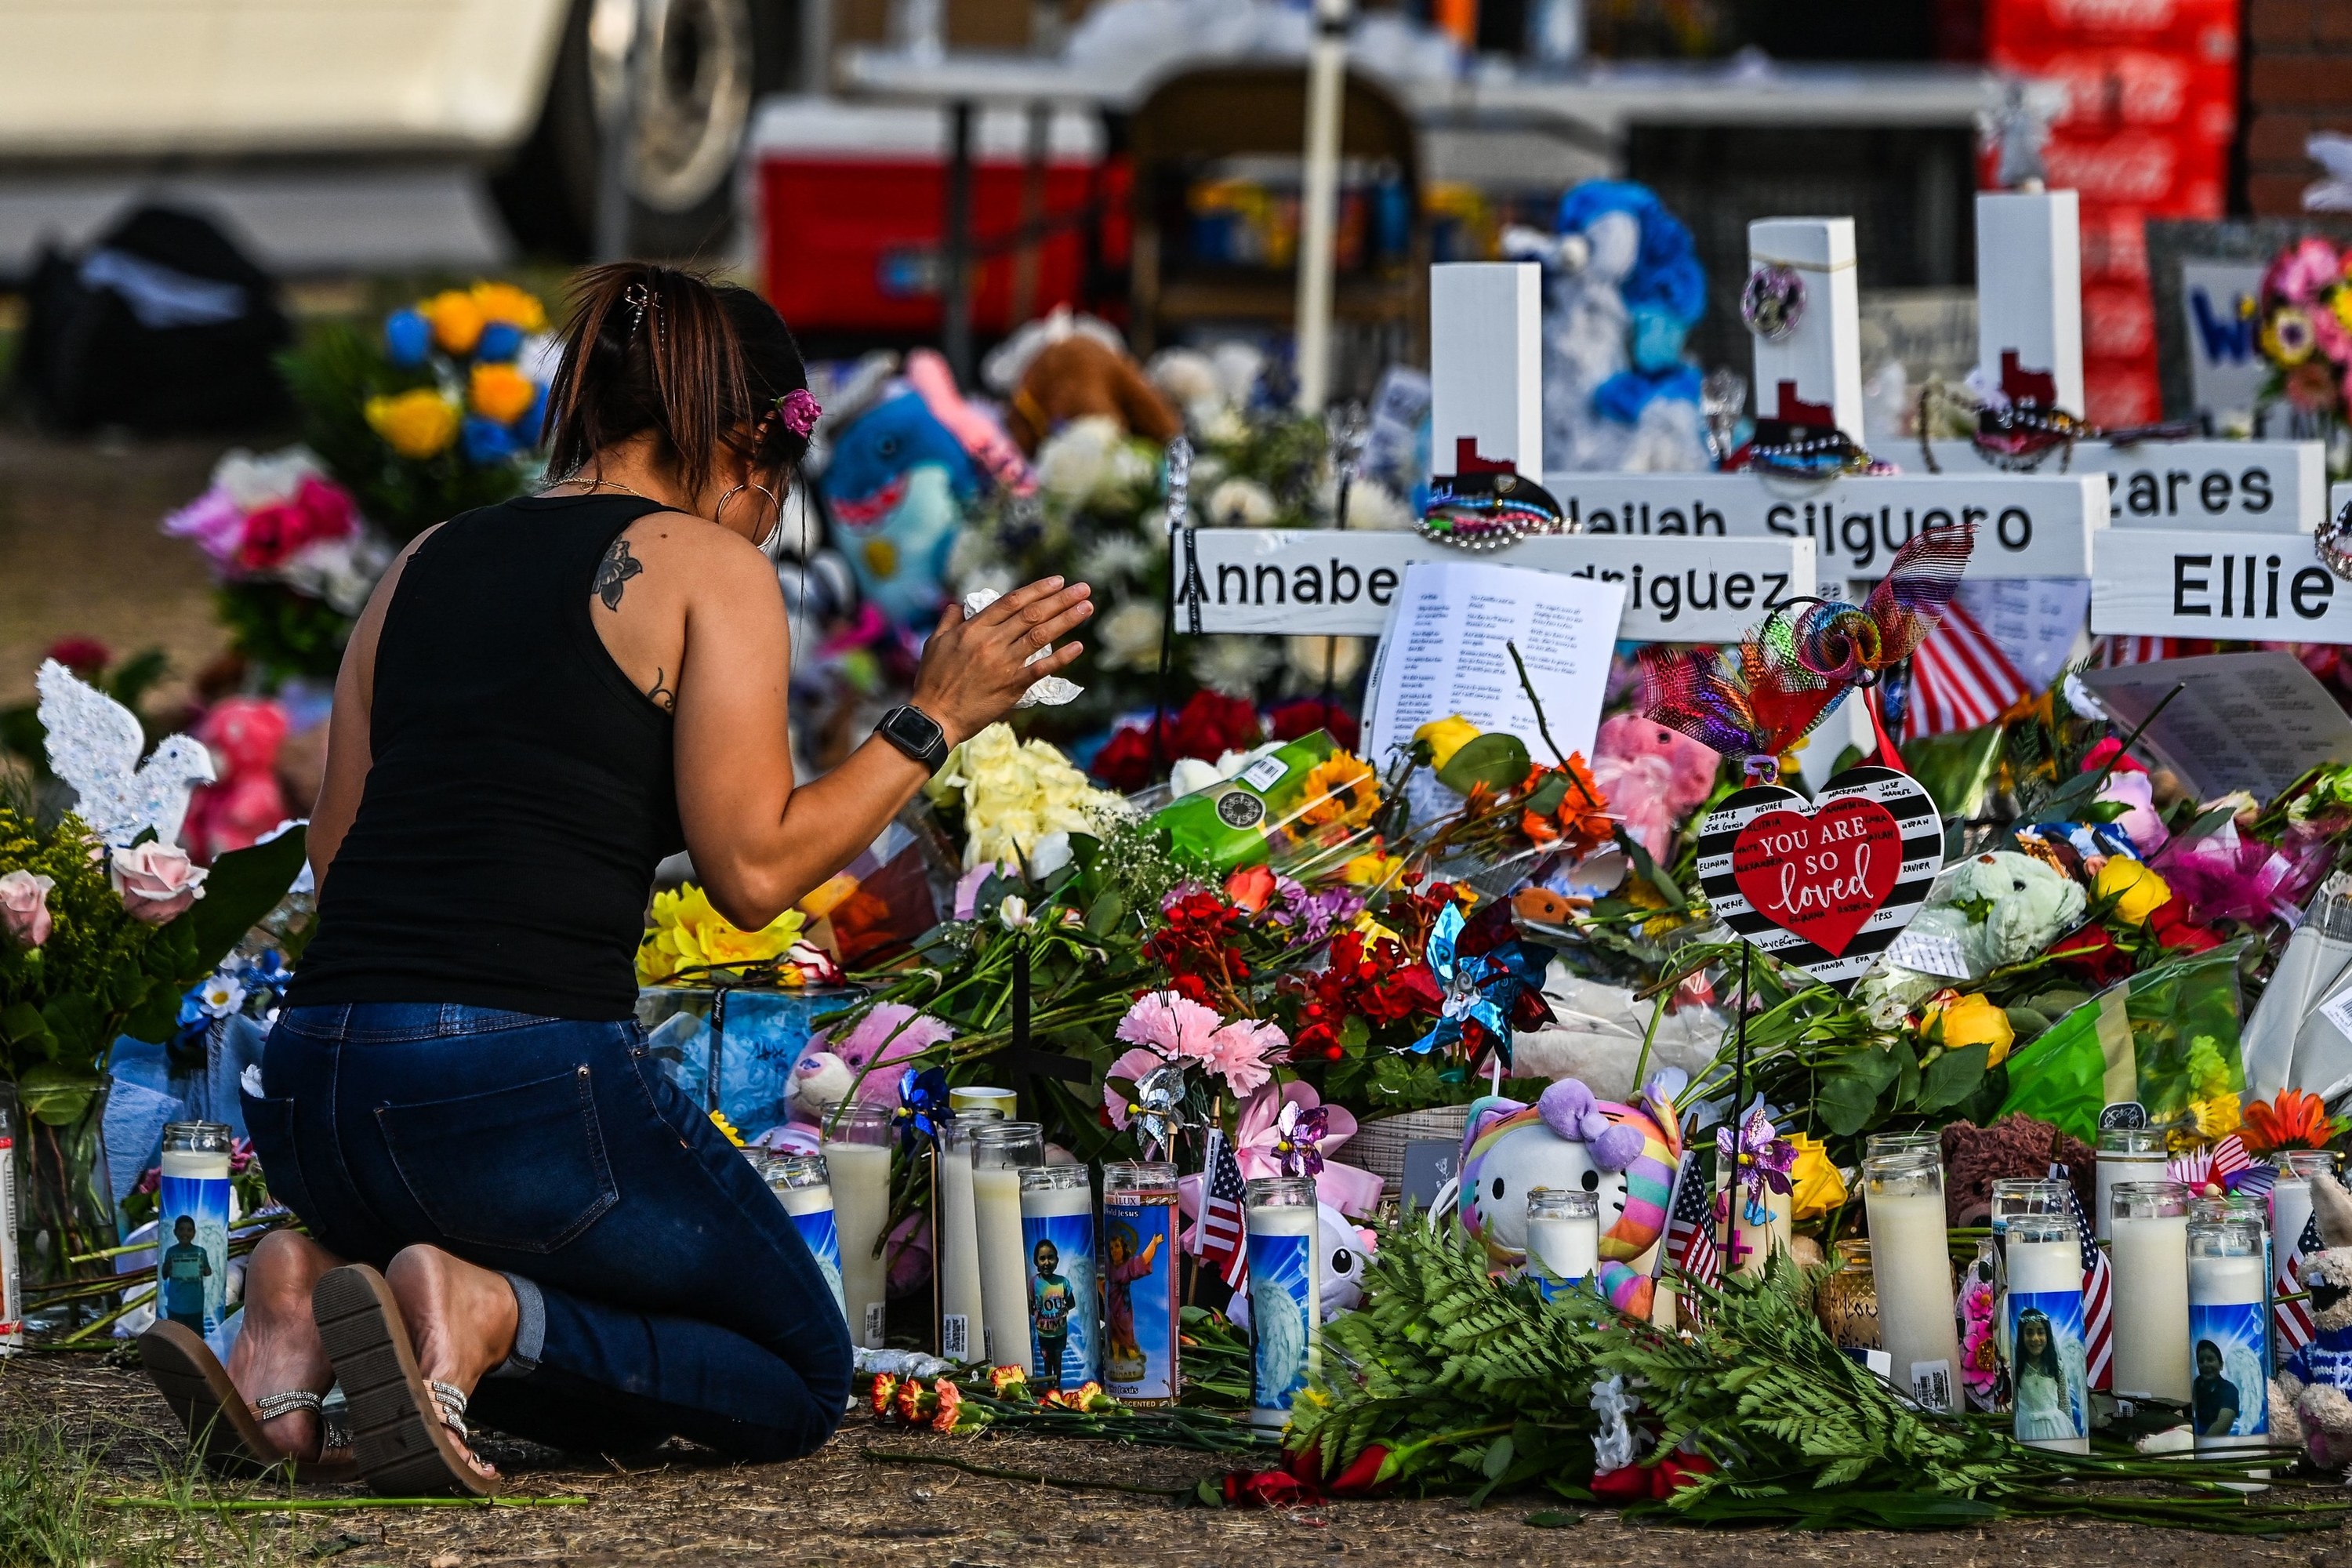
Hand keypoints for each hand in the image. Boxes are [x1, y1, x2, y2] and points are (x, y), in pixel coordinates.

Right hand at [911, 577, 1092, 745]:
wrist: (936, 717)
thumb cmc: (932, 681)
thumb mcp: (935, 643)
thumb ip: (950, 621)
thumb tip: (960, 605)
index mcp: (974, 629)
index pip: (1011, 602)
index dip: (1037, 589)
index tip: (1057, 581)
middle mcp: (991, 642)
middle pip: (1032, 614)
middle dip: (1060, 599)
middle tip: (1083, 588)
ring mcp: (1004, 663)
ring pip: (1040, 635)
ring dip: (1066, 619)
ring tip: (1087, 607)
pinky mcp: (1012, 686)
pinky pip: (1041, 668)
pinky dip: (1061, 657)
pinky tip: (1078, 646)